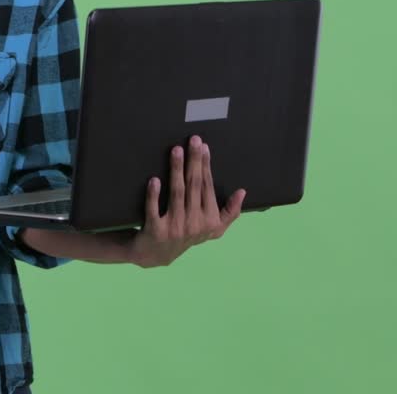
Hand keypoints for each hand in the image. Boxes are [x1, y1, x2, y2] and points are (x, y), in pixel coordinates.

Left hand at [127, 135, 244, 267]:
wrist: (156, 255)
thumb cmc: (186, 234)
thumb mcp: (212, 229)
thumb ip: (229, 213)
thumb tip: (242, 192)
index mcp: (210, 221)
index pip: (208, 188)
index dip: (206, 166)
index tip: (204, 146)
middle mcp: (194, 224)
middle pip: (194, 186)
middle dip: (194, 161)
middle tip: (193, 140)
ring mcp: (175, 228)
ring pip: (176, 193)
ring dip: (176, 170)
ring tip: (176, 150)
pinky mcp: (155, 231)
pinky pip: (154, 210)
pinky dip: (154, 195)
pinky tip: (154, 179)